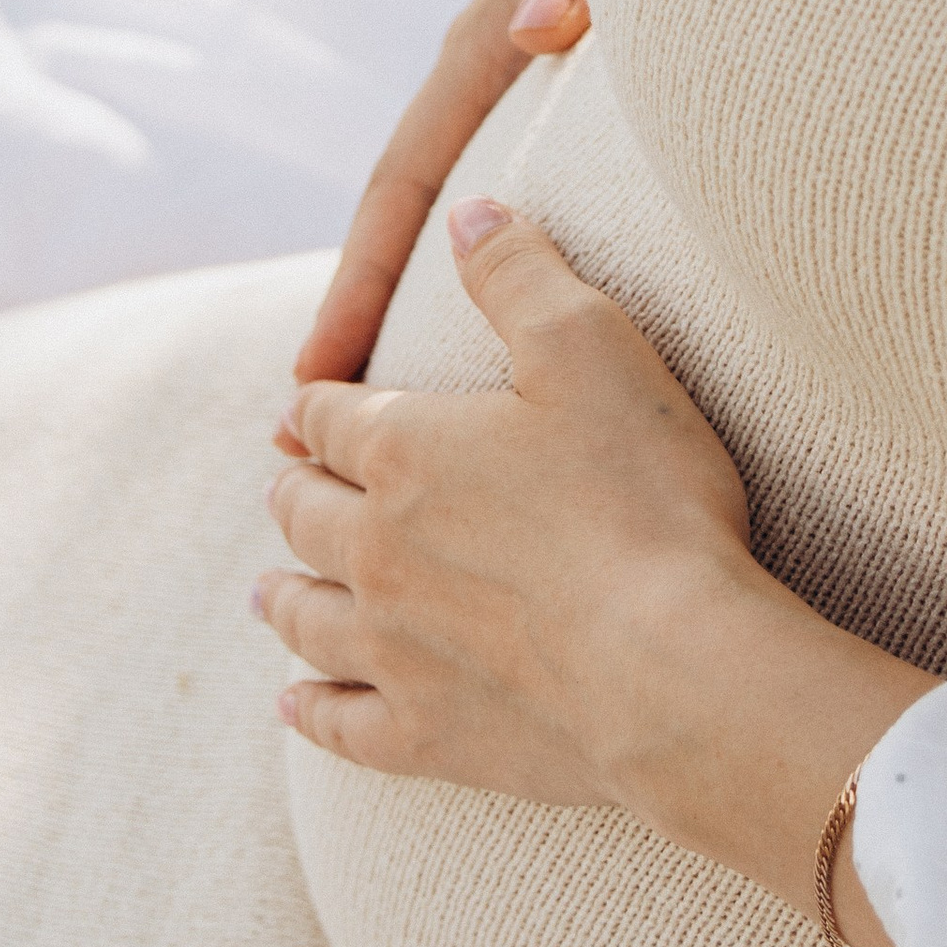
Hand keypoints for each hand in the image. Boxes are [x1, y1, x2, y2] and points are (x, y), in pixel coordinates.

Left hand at [258, 202, 930, 946]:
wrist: (678, 672)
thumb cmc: (646, 497)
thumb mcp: (592, 345)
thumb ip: (519, 269)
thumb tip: (465, 209)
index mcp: (402, 450)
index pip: (329, 416)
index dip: (320, 407)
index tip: (311, 410)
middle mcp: (375, 549)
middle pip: (303, 515)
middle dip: (292, 495)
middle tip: (288, 490)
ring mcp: (393, 650)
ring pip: (306, 617)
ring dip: (283, 597)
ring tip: (268, 592)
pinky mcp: (428, 737)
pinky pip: (341, 725)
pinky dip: (311, 711)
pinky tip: (297, 705)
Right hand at [292, 0, 588, 389]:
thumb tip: (539, 25)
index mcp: (483, 45)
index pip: (403, 182)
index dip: (359, 281)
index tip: (315, 372)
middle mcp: (490, 71)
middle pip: (411, 215)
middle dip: (366, 316)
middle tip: (318, 427)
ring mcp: (529, 88)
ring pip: (459, 215)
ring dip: (420, 301)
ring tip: (391, 411)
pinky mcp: (576, 101)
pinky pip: (518, 204)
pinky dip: (494, 273)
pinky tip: (509, 340)